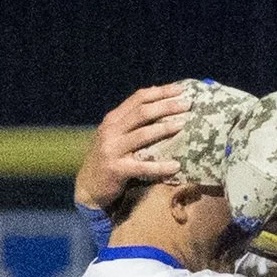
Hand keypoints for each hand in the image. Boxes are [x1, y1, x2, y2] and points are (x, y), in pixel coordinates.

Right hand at [75, 83, 188, 210]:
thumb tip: (158, 98)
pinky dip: (160, 167)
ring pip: (142, 135)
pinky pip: (142, 167)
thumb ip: (131, 120)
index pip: (139, 98)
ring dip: (164, 128)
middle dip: (166, 106)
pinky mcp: (116, 170)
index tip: (181, 90)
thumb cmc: (110, 159)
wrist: (89, 187)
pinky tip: (176, 166)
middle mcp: (111, 131)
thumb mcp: (115, 135)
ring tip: (183, 125)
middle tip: (187, 104)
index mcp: (113, 119)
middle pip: (142, 112)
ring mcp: (112, 150)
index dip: (161, 92)